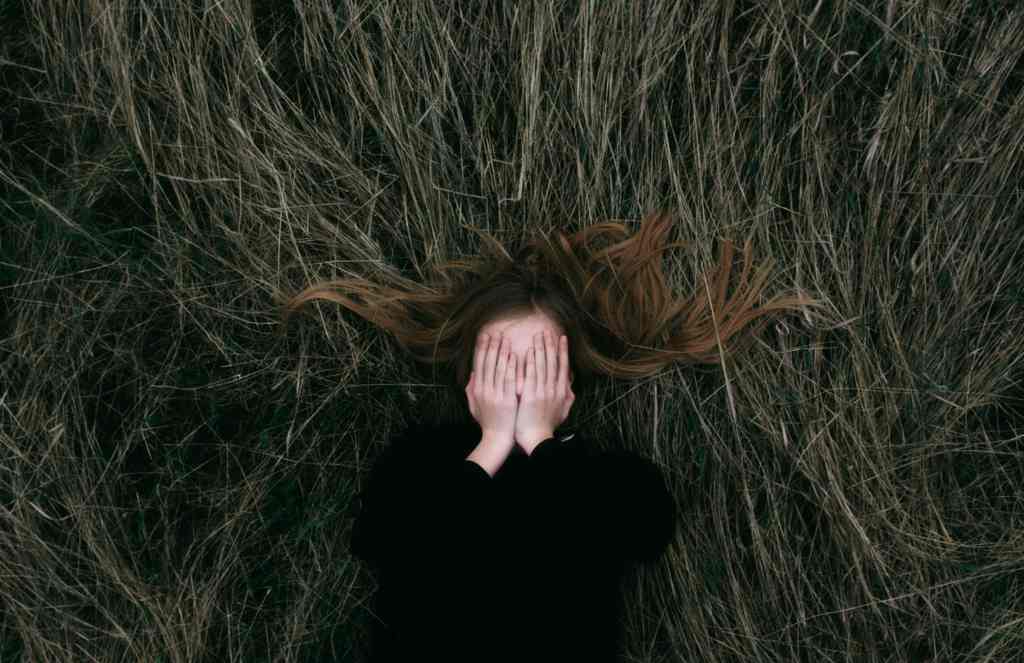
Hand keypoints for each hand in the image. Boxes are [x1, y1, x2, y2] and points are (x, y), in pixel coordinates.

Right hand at [465, 332, 518, 441]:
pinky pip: (509, 379)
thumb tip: (473, 372)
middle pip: (487, 363)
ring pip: (497, 368)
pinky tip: (513, 355)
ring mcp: (495, 394)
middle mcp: (484, 390)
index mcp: (476, 389)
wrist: (497, 438)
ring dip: (501, 352)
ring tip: (505, 338)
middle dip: (491, 345)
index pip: (478, 363)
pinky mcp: (507, 400)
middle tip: (495, 332)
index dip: (481, 348)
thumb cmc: (487, 422)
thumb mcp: (474, 405)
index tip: (484, 335)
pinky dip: (510, 366)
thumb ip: (472, 388)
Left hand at [515, 330, 574, 452]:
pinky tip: (531, 350)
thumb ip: (567, 398)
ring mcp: (543, 391)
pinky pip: (532, 374)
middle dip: (551, 345)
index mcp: (562, 392)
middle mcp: (554, 389)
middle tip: (548, 331)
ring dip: (542, 348)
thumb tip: (570, 387)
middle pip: (554, 362)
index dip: (562, 351)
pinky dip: (532, 361)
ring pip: (543, 365)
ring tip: (539, 335)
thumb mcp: (562, 412)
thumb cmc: (547, 427)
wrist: (538, 439)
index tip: (561, 338)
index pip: (563, 366)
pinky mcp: (531, 394)